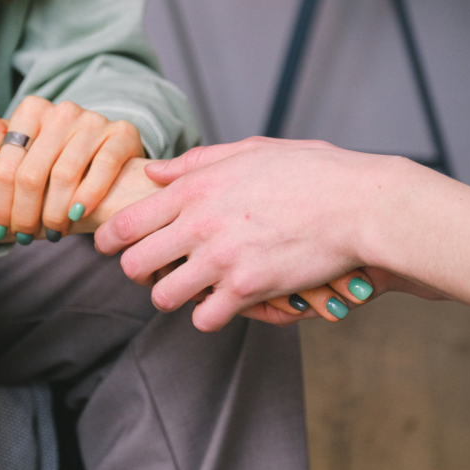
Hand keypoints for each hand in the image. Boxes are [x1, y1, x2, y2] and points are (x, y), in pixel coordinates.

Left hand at [0, 96, 143, 242]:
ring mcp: (94, 121)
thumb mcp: (20, 142)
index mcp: (32, 110)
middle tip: (25, 237)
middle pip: (32, 174)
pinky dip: (89, 195)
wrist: (105, 150)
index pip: (7, 165)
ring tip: (53, 233)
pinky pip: (103, 166)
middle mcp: (62, 111)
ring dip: (55, 213)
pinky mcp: (122, 133)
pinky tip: (78, 215)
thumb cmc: (53, 155)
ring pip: (64, 175)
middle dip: (25, 214)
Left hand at [95, 137, 442, 330]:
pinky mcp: (247, 289)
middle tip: (153, 272)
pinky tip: (222, 303)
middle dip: (138, 272)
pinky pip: (204, 318)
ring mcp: (221, 259)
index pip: (126, 222)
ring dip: (172, 296)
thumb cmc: (312, 172)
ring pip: (163, 296)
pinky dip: (209, 315)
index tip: (108, 246)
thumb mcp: (251, 151)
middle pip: (134, 264)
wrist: (360, 204)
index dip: (108, 239)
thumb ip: (197, 162)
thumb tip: (155, 171)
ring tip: (189, 289)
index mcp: (195, 188)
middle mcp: (199, 224)